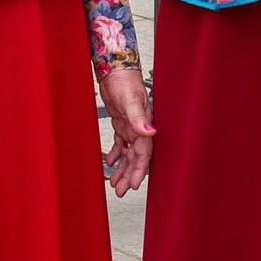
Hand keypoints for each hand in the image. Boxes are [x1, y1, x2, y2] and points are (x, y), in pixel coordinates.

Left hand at [99, 66, 154, 197]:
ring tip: (115, 184)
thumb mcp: (131, 101)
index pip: (143, 154)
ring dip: (122, 169)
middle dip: (129, 175)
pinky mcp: (121, 124)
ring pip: (127, 154)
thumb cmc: (125, 82)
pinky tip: (110, 163)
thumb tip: (150, 132)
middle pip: (136, 158)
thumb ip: (139, 118)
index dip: (139, 171)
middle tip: (121, 190)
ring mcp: (130, 127)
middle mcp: (139, 129)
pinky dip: (115, 154)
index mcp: (144, 126)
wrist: (115, 70)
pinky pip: (120, 144)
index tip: (133, 185)